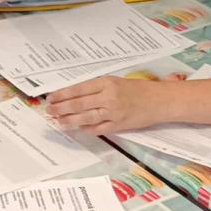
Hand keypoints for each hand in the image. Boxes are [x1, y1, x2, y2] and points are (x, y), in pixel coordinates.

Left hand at [46, 76, 163, 134]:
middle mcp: (108, 96)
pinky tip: (78, 129)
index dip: (63, 94)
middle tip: (49, 110)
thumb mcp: (116, 82)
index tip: (51, 97)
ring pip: (86, 117)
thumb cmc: (139, 89)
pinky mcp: (119, 125)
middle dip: (62, 108)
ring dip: (70, 120)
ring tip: (59, 121)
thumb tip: (76, 95)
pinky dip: (87, 129)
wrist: (160, 100)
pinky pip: (99, 128)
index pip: (79, 89)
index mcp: (106, 82)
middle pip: (79, 103)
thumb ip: (98, 88)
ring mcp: (113, 112)